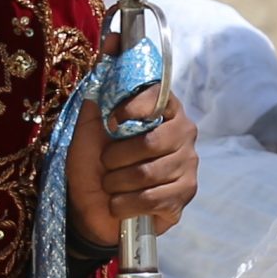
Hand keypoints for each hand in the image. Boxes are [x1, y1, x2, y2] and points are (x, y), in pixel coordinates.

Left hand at [67, 87, 197, 250]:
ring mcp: (187, 165)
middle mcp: (183, 133)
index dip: (133, 108)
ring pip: (147, 174)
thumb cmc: (93, 164)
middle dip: (116, 157)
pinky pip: (151, 199)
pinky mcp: (184, 195)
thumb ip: (100, 102)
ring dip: (116, 183)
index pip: (158, 97)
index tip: (112, 121)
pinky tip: (120, 203)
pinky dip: (125, 204)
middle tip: (106, 164)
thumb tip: (108, 71)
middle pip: (151, 142)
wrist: (91, 206)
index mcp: (163, 109)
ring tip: (111, 185)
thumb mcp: (88, 129)